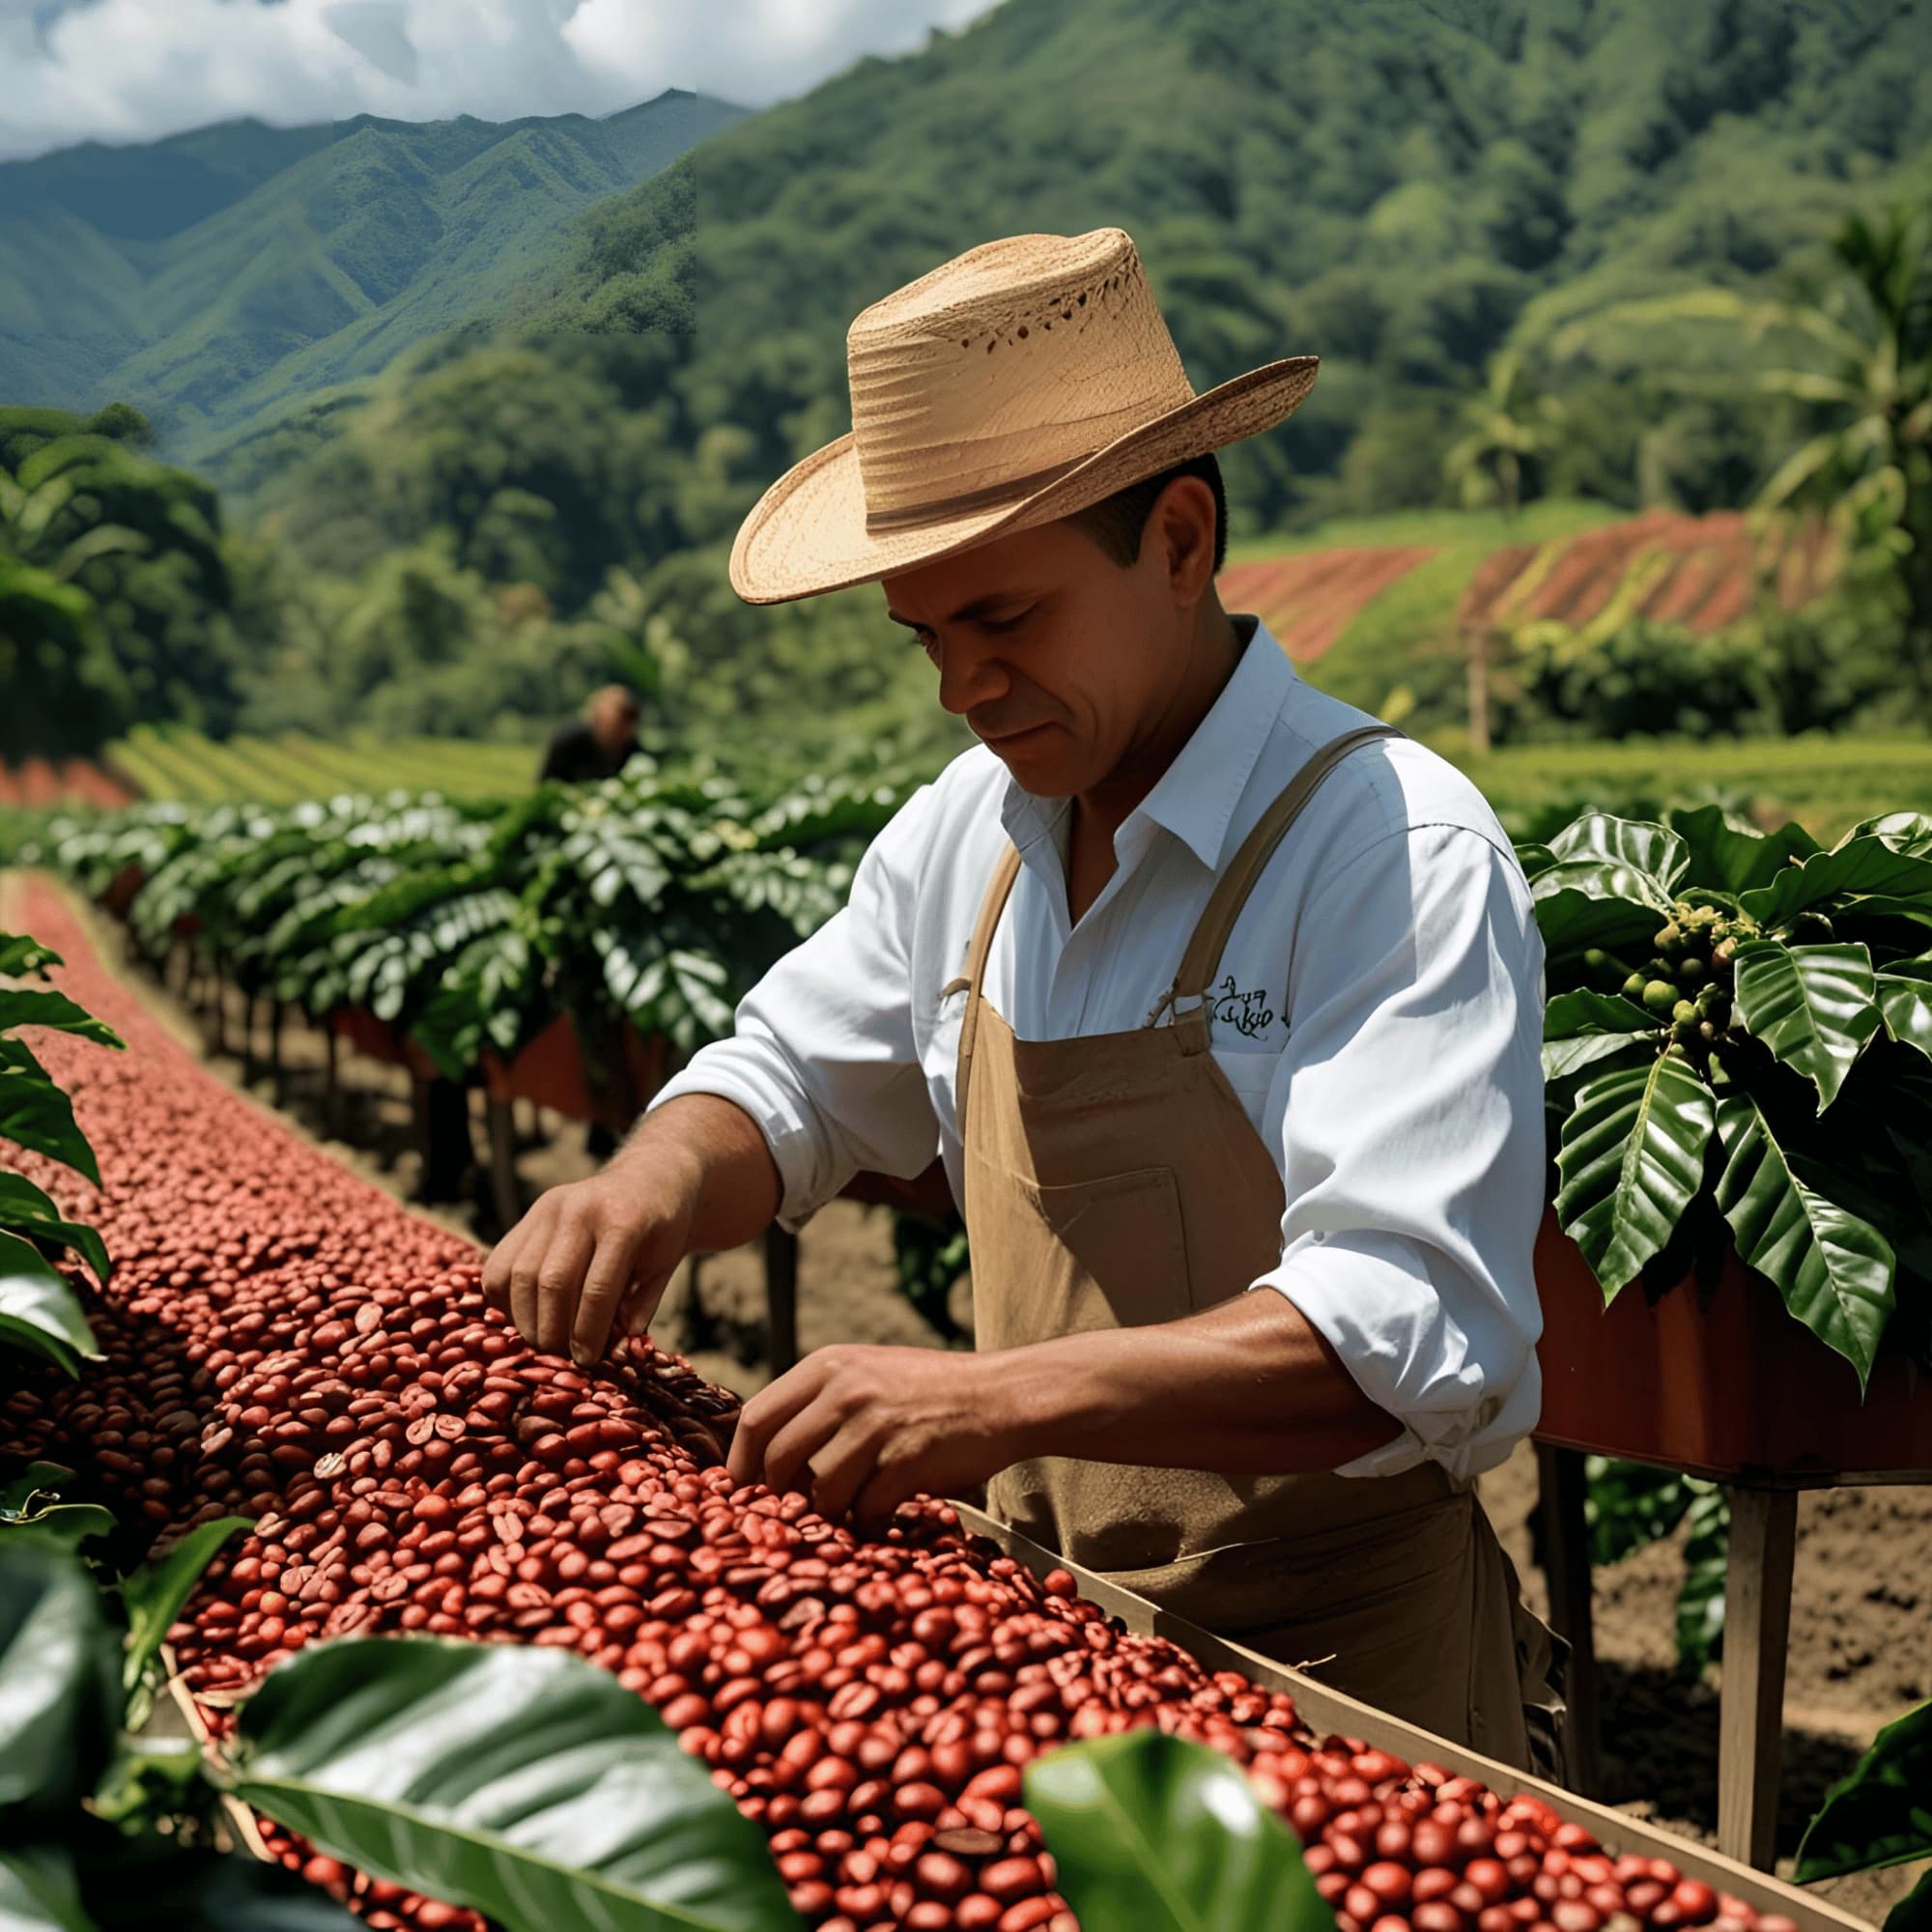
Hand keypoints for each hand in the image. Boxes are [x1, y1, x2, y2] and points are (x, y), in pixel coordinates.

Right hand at [481, 1164, 695, 1364]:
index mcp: (624, 1220)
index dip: (589, 1332)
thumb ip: (639, 1307)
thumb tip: (613, 1354)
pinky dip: (505, 1299)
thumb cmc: (661, 1230)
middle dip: (554, 1331)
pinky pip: (499, 1265)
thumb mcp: (663, 1266)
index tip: (588, 1361)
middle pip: (552, 1282)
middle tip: (562, 1358)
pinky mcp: (529, 1215)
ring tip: (544, 1343)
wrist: (649, 1179)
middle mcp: (580, 1209)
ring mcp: (549, 1208)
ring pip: (520, 1275)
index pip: (598, 1288)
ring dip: (526, 1320)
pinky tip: (525, 1317)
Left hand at [726, 1345, 1025, 1524]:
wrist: (1002, 1395)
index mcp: (828, 1365)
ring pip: (820, 1490)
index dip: (741, 1463)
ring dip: (832, 1511)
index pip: (756, 1417)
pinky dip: (869, 1520)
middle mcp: (846, 1389)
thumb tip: (765, 1458)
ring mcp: (876, 1424)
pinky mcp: (906, 1459)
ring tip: (854, 1506)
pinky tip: (885, 1509)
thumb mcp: (867, 1375)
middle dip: (780, 1497)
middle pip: (778, 1459)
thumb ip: (820, 1405)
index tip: (743, 1492)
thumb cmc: (930, 1392)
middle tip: (795, 1513)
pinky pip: (864, 1508)